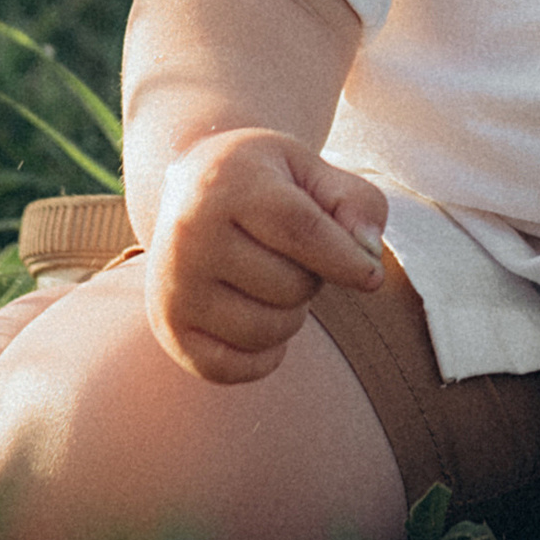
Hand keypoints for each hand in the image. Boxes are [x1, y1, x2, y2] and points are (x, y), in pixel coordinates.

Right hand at [143, 127, 388, 385]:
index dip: (347, 261)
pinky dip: (262, 356)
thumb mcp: (311, 170)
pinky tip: (260, 320)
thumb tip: (367, 253)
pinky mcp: (167, 327)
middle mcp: (190, 234)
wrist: (189, 184)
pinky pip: (231, 369)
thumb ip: (356, 203)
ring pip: (267, 331)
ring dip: (290, 315)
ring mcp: (172, 285)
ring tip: (272, 282)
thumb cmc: (265, 181)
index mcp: (229, 182)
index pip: (302, 232)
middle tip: (291, 256)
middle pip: (290, 286)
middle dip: (312, 278)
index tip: (372, 277)